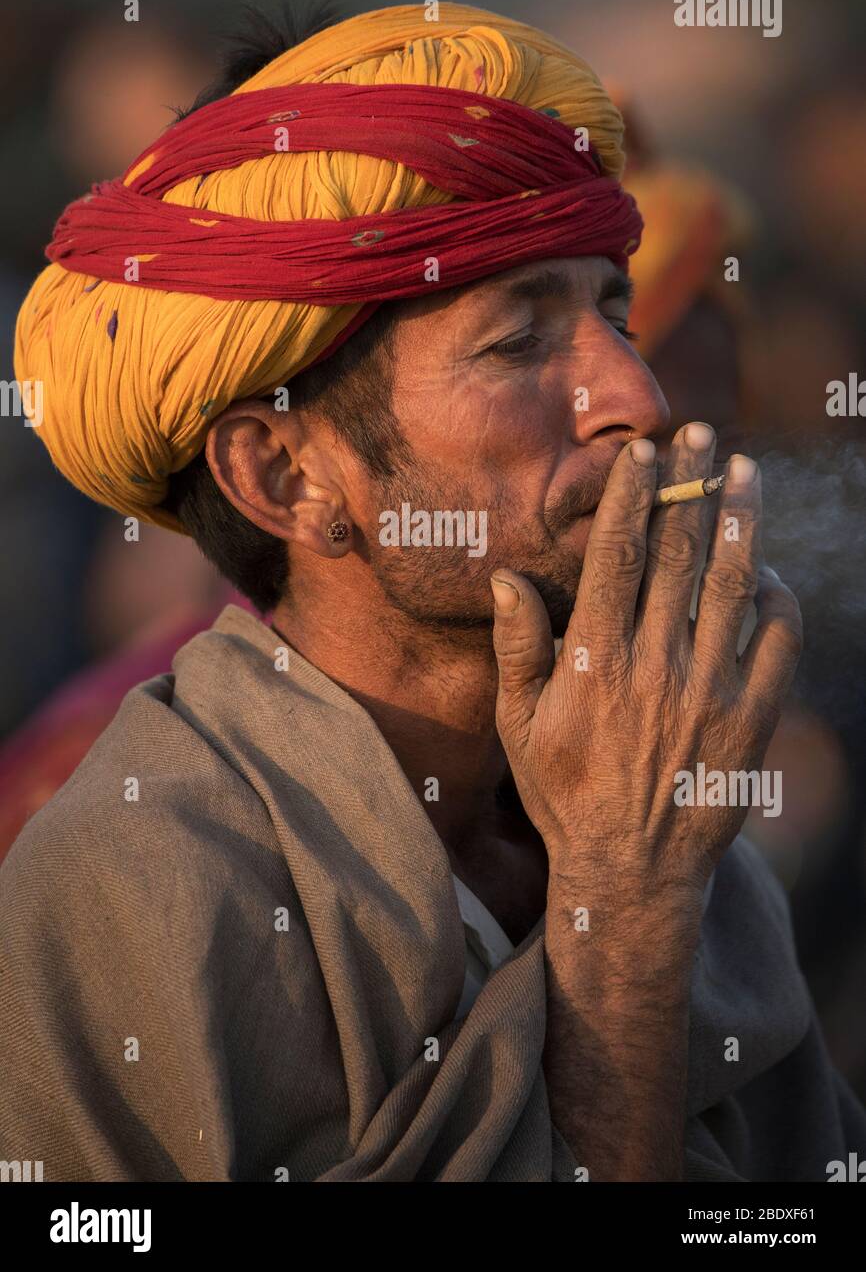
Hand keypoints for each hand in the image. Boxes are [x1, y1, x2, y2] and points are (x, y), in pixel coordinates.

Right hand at [490, 423, 801, 897]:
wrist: (631, 871)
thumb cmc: (564, 792)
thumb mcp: (519, 725)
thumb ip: (518, 648)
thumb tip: (507, 577)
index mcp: (597, 659)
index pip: (618, 557)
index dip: (632, 498)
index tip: (644, 454)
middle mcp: (656, 664)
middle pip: (678, 554)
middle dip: (690, 487)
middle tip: (701, 436)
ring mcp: (710, 690)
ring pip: (732, 586)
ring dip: (741, 521)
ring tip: (746, 472)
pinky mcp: (752, 720)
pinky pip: (778, 644)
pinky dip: (779, 599)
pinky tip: (769, 568)